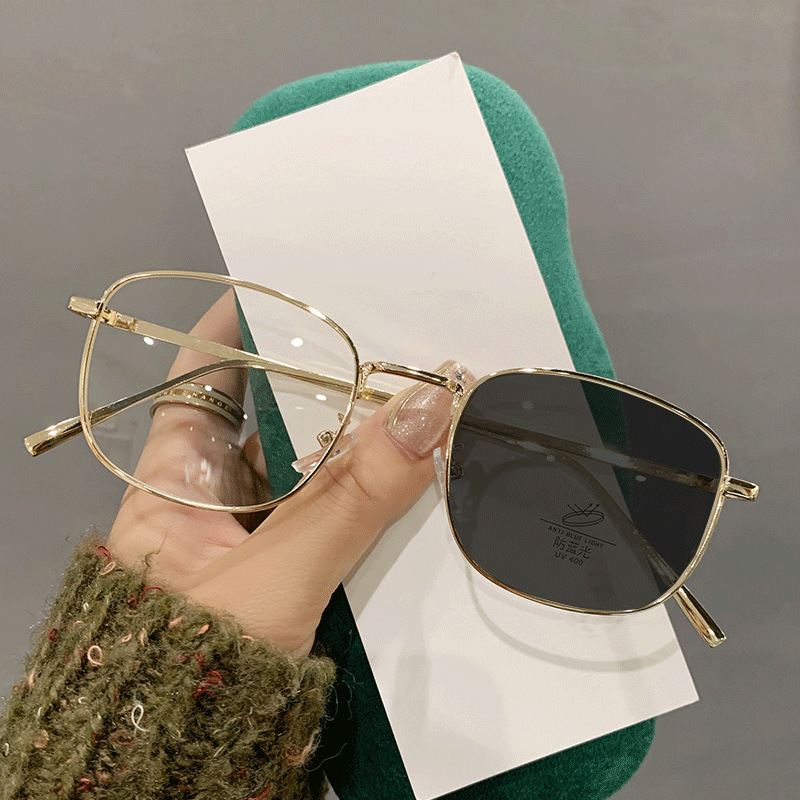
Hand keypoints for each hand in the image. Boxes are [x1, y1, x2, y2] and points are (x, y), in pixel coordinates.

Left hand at [107, 292, 472, 655]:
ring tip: (406, 388)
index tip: (287, 291)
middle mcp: (209, 498)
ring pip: (305, 465)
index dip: (236, 333)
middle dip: (319, 383)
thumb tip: (423, 411)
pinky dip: (363, 489)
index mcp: (172, 481)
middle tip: (379, 338)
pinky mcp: (288, 567)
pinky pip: (328, 509)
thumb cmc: (202, 662)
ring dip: (351, 438)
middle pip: (265, 418)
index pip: (199, 380)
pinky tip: (407, 464)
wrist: (186, 770)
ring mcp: (251, 533)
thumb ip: (351, 498)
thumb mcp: (279, 574)